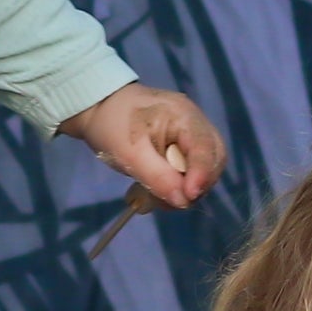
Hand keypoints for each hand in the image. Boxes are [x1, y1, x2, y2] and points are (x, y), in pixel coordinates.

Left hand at [64, 83, 225, 211]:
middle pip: (213, 159)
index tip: (188, 196)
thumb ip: (158, 177)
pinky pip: (190, 171)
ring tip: (156, 198)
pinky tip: (157, 192)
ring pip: (204, 169)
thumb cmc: (112, 124)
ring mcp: (190, 136)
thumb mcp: (130, 154)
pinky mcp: (182, 148)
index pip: (205, 148)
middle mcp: (195, 124)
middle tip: (171, 201)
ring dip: (185, 189)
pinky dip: (177, 186)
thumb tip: (184, 202)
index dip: (202, 174)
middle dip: (196, 185)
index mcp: (184, 116)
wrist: (98, 108)